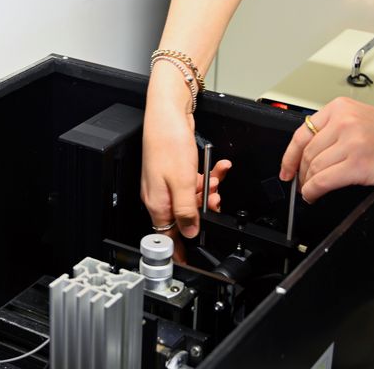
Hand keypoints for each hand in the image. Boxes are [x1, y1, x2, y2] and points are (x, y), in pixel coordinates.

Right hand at [141, 94, 230, 240]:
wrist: (168, 113)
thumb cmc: (168, 142)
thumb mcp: (183, 183)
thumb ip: (186, 211)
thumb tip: (190, 233)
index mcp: (158, 203)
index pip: (167, 236)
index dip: (180, 249)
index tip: (190, 261)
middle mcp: (160, 195)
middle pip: (184, 217)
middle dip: (204, 210)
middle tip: (215, 202)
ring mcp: (166, 182)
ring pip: (191, 198)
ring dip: (208, 192)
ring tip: (216, 180)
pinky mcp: (174, 170)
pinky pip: (193, 182)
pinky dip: (207, 177)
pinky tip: (216, 169)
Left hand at [279, 97, 373, 203]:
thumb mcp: (365, 122)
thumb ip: (338, 129)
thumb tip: (312, 151)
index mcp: (343, 107)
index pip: (303, 131)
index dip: (290, 154)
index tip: (286, 167)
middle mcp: (345, 121)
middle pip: (308, 151)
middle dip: (301, 172)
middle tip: (302, 183)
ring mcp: (351, 141)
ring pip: (314, 167)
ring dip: (308, 183)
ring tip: (312, 190)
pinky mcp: (357, 163)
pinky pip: (323, 181)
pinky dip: (313, 191)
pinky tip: (314, 195)